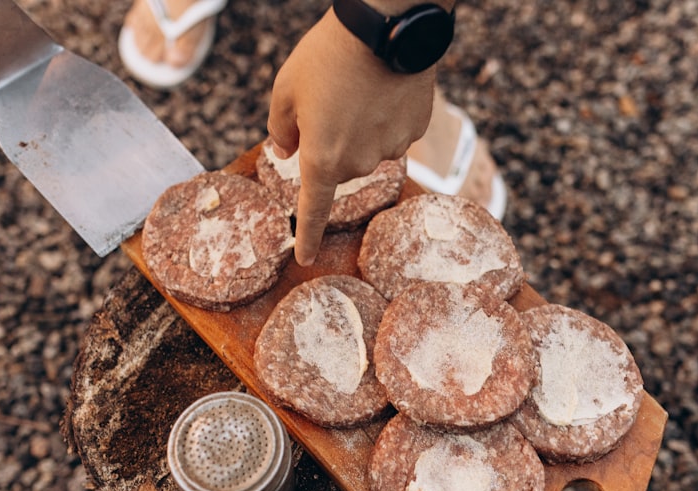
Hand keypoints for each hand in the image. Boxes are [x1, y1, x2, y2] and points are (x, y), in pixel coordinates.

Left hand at [267, 9, 435, 264]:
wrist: (385, 26)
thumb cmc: (327, 55)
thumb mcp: (285, 89)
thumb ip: (280, 129)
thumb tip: (287, 152)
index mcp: (322, 159)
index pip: (312, 211)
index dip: (306, 235)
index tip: (304, 258)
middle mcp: (359, 164)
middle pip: (340, 166)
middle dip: (331, 141)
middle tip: (329, 99)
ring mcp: (392, 148)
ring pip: (370, 148)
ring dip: (360, 128)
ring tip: (358, 87)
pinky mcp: (416, 130)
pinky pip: (395, 131)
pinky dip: (386, 116)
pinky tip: (383, 88)